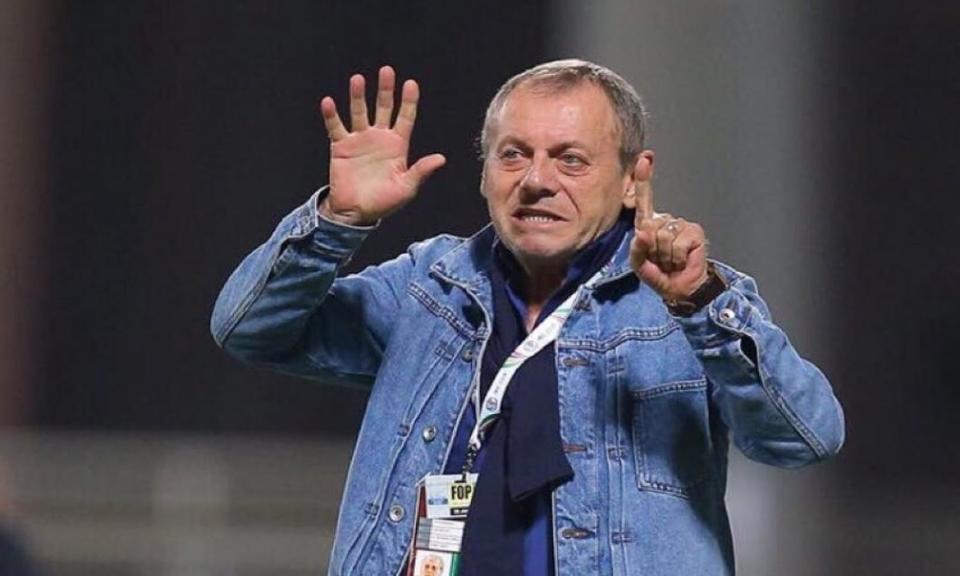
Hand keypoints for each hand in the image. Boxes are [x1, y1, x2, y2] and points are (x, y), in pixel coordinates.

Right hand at [319, 66, 445, 224]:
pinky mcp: (341, 146)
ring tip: (358, 79)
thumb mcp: (406, 188)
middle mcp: (379, 138)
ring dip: (358, 96)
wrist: (356, 212)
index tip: (411, 83)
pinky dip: (331, 115)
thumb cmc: (384, 202)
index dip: (408, 101)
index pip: (405, 118)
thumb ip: (421, 171)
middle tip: (387, 71)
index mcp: (398, 146)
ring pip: (359, 112)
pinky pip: (336, 127)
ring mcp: (359, 140)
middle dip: (385, 90)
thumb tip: (441, 158)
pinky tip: (328, 102)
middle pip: (383, 107)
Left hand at [629, 180, 709, 299]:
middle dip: (652, 249)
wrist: (682, 289)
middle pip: (650, 226)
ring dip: (664, 255)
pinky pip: (677, 242)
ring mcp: (680, 224)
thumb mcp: (640, 265)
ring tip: (671, 261)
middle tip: (661, 260)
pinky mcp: (694, 231)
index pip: (645, 200)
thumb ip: (637, 250)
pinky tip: (681, 260)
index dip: (644, 180)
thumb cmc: (660, 274)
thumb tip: (644, 233)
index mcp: (649, 225)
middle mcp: (665, 220)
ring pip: (663, 235)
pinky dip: (677, 256)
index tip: (644, 160)